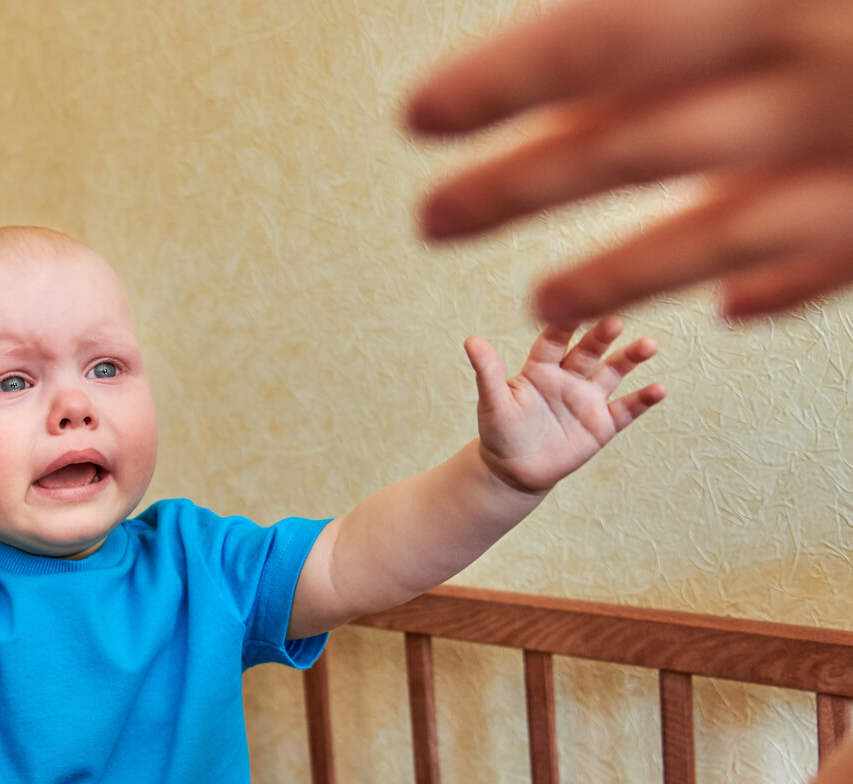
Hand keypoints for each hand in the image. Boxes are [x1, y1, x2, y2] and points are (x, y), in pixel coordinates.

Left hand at [405, 0, 852, 320]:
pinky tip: (731, 306)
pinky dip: (783, 286)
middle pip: (630, 150)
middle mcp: (809, 83)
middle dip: (518, 188)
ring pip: (720, 234)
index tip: (420, 116)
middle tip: (431, 222)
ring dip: (622, 276)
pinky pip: (835, 257)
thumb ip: (668, 6)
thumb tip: (571, 34)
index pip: (598, 47)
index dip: (501, 82)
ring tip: (540, 303)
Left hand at [468, 317, 665, 492]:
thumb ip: (487, 372)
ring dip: (630, 358)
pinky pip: (626, 409)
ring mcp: (588, 399)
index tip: (577, 302)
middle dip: (602, 336)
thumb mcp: (492, 402)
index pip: (555, 339)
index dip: (565, 323)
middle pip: (588, 351)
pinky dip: (643, 399)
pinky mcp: (602, 424)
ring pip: (613, 372)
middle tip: (615, 320)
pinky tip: (659, 388)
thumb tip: (471, 341)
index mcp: (541, 367)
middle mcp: (569, 377)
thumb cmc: (499, 432)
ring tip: (648, 345)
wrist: (514, 471)